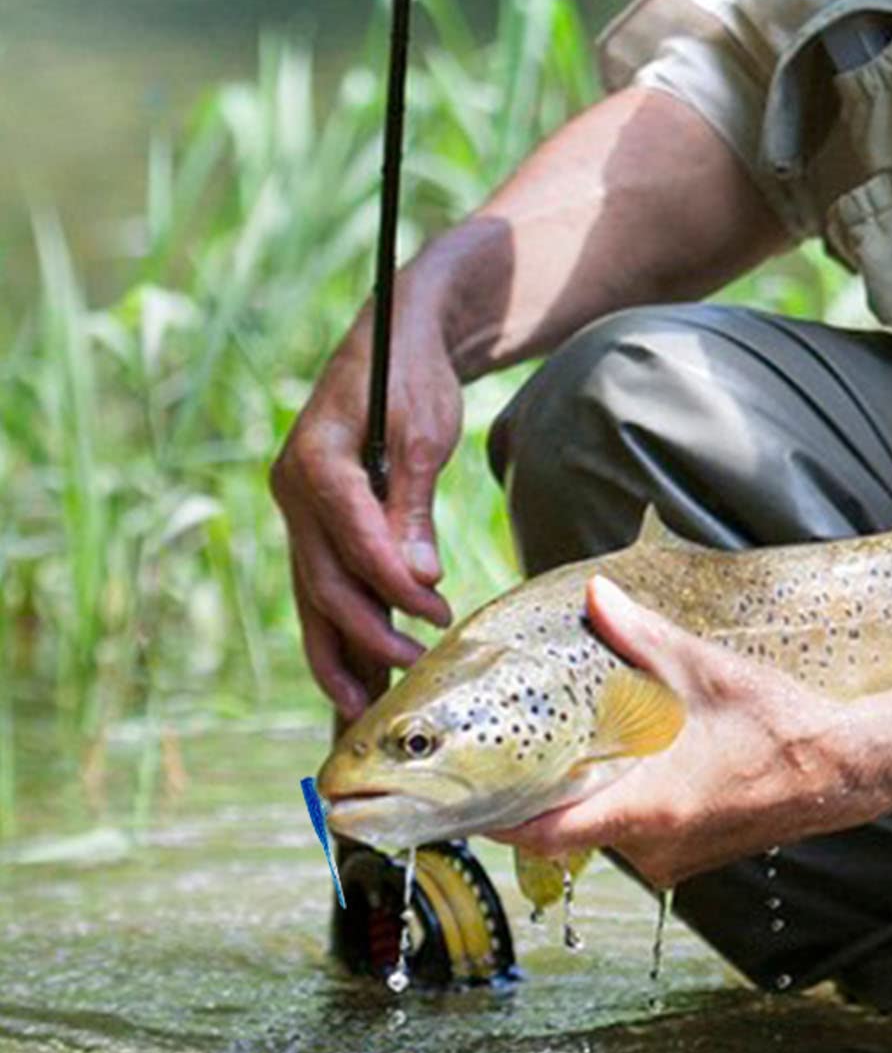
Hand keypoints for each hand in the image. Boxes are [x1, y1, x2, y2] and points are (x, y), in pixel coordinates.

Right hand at [270, 296, 460, 717]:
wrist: (394, 342)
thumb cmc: (414, 378)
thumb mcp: (426, 431)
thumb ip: (414, 505)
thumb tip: (418, 580)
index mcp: (315, 459)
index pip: (350, 535)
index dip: (391, 582)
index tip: (436, 614)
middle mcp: (293, 489)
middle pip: (322, 578)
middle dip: (365, 632)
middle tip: (415, 668)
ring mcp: (299, 511)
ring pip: (313, 594)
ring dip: (339, 651)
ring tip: (360, 710)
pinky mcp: (316, 525)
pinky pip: (323, 587)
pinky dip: (340, 632)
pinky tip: (355, 680)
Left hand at [491, 577, 891, 886]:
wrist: (845, 769)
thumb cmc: (777, 725)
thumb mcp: (702, 670)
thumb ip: (640, 634)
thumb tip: (593, 595)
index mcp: (646, 807)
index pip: (545, 832)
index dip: (495, 818)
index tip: (460, 798)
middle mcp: (654, 846)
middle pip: (566, 832)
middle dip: (538, 793)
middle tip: (510, 750)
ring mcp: (675, 858)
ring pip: (602, 833)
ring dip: (582, 797)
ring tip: (564, 748)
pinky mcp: (693, 854)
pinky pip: (635, 835)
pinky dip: (618, 803)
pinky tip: (624, 762)